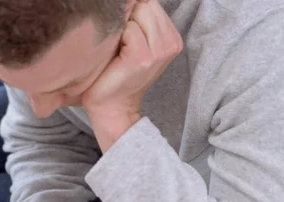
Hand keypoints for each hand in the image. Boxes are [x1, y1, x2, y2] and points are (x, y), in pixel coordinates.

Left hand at [82, 0, 182, 150]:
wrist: (112, 108)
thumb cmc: (116, 73)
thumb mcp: (135, 43)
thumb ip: (139, 20)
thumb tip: (131, 2)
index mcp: (171, 37)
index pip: (151, 3)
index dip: (133, 13)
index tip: (125, 36)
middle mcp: (171, 43)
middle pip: (146, 5)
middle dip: (128, 18)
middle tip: (120, 44)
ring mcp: (159, 51)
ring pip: (138, 14)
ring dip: (122, 27)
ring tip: (118, 49)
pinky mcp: (143, 58)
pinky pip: (128, 30)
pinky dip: (117, 38)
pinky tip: (115, 56)